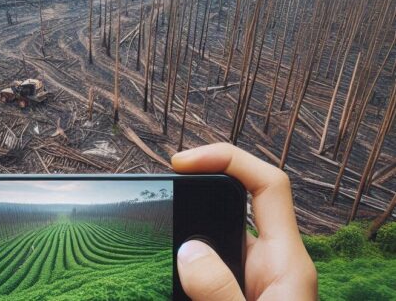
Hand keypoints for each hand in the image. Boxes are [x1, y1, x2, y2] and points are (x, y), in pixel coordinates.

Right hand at [172, 143, 316, 300]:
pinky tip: (172, 266)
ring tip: (161, 229)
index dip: (230, 159)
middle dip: (200, 191)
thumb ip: (220, 289)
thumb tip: (189, 250)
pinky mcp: (240, 291)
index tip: (186, 162)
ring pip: (220, 234)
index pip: (268, 185)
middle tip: (165, 188)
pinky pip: (213, 260)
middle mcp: (273, 263)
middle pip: (238, 203)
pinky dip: (191, 256)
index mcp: (286, 263)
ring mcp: (256, 277)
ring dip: (192, 230)